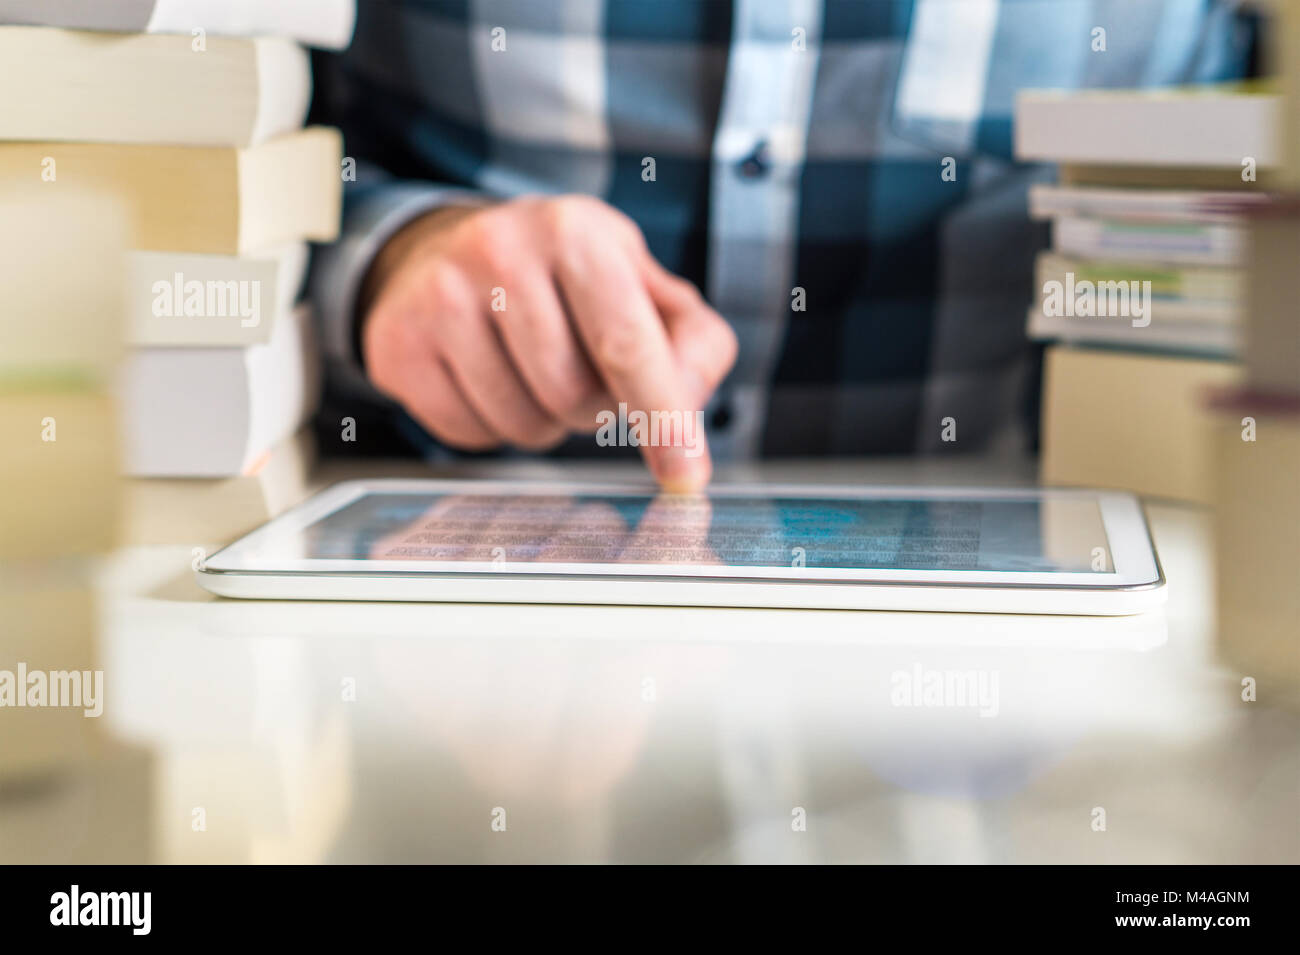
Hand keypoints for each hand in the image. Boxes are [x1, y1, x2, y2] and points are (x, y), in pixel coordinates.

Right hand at [360, 195, 737, 490]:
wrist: (450, 250)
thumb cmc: (565, 279)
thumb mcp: (643, 286)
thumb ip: (693, 346)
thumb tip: (687, 419)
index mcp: (574, 232)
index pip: (625, 344)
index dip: (661, 417)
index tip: (685, 475)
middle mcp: (499, 250)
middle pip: (573, 396)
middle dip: (592, 408)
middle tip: (580, 368)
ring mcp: (438, 296)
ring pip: (522, 424)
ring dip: (543, 421)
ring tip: (531, 369)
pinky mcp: (398, 345)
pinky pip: (469, 435)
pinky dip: (491, 427)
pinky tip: (486, 378)